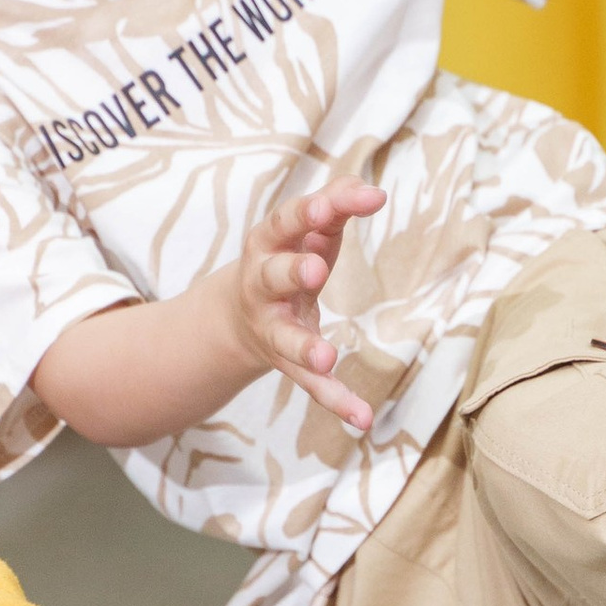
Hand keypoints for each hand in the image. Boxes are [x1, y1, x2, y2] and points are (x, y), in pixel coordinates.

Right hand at [226, 178, 386, 431]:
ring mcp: (272, 328)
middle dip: (292, 272)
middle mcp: (261, 286)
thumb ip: (335, 205)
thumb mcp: (305, 231)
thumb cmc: (285, 259)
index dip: (309, 213)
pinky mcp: (288, 363)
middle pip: (272, 277)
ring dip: (305, 348)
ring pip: (285, 339)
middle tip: (316, 269)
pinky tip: (361, 418)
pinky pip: (310, 384)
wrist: (238, 317)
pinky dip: (335, 400)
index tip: (333, 205)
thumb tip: (367, 188)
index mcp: (267, 245)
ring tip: (327, 357)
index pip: (287, 223)